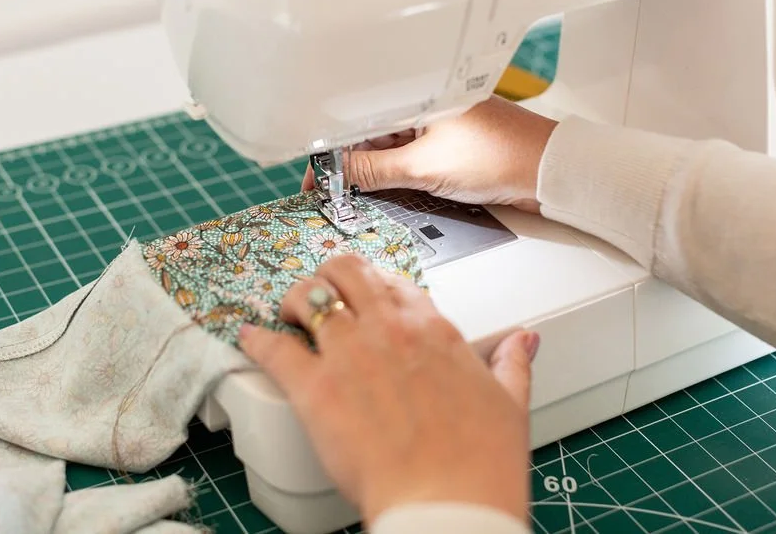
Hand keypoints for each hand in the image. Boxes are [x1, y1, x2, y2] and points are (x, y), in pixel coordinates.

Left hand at [238, 254, 539, 525]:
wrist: (447, 503)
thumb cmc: (479, 464)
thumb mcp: (509, 404)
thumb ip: (512, 364)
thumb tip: (525, 342)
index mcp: (434, 330)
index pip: (396, 283)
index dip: (375, 286)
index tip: (367, 296)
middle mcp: (390, 329)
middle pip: (346, 272)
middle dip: (329, 275)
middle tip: (321, 292)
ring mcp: (350, 354)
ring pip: (308, 296)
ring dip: (294, 300)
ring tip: (288, 314)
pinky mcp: (316, 389)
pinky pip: (276, 348)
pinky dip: (258, 340)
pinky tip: (250, 338)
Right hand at [303, 95, 557, 212]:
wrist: (548, 170)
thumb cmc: (497, 157)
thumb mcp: (424, 168)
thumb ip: (374, 170)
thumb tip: (337, 174)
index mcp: (414, 91)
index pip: (356, 117)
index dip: (330, 148)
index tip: (315, 176)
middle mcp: (422, 100)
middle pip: (369, 129)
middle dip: (348, 160)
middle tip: (329, 190)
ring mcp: (436, 120)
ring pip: (388, 142)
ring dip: (371, 166)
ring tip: (353, 192)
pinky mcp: (448, 139)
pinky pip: (408, 151)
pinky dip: (394, 168)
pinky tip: (383, 186)